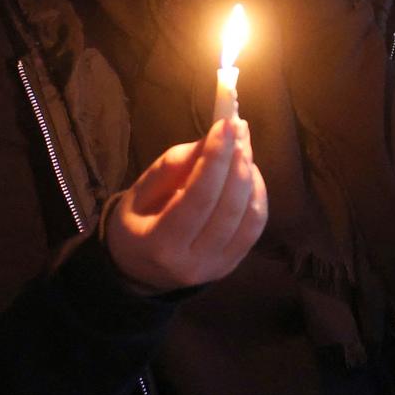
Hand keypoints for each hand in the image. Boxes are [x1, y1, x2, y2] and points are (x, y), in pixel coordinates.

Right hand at [106, 118, 267, 294]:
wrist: (138, 270)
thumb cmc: (136, 223)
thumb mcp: (139, 193)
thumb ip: (171, 167)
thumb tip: (211, 140)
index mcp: (159, 245)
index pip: (198, 197)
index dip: (215, 159)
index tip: (225, 124)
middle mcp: (191, 263)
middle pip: (228, 207)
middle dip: (237, 162)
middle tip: (238, 129)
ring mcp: (216, 268)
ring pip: (249, 216)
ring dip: (250, 176)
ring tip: (242, 147)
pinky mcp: (233, 264)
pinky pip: (256, 225)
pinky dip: (257, 194)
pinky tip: (248, 171)